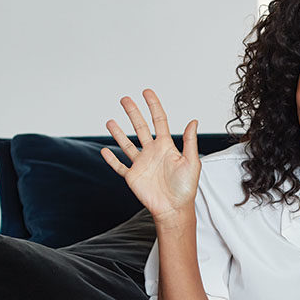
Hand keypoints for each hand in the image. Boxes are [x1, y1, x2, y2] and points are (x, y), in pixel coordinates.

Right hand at [101, 89, 200, 224]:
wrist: (175, 208)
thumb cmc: (186, 187)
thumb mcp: (192, 161)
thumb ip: (190, 141)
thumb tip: (194, 121)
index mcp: (167, 146)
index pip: (159, 121)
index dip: (153, 106)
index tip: (146, 92)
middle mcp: (152, 152)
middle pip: (140, 127)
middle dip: (133, 113)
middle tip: (125, 99)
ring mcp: (141, 164)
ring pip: (127, 144)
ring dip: (118, 133)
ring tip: (110, 121)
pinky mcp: (133, 176)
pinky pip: (119, 166)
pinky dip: (111, 159)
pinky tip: (104, 150)